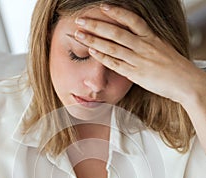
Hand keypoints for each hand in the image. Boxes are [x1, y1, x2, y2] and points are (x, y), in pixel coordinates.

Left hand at [74, 5, 200, 105]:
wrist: (185, 82)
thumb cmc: (175, 67)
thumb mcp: (162, 48)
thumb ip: (147, 43)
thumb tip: (134, 41)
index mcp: (151, 37)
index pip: (132, 19)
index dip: (116, 11)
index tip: (102, 6)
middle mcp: (144, 45)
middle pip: (116, 31)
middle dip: (96, 25)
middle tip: (81, 20)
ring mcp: (139, 59)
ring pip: (112, 46)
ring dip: (94, 40)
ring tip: (79, 35)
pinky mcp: (136, 74)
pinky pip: (115, 64)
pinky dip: (103, 57)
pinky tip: (92, 52)